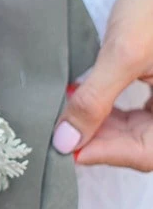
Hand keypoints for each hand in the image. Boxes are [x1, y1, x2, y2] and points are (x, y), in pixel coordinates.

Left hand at [53, 0, 152, 169]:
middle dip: (101, 140)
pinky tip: (88, 101)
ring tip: (72, 114)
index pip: (147, 153)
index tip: (67, 149)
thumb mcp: (122, 54)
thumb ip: (96, 100)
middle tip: (64, 131)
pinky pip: (140, 114)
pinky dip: (112, 113)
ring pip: (140, 132)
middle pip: (143, 145)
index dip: (107, 155)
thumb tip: (66, 141)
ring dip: (104, 127)